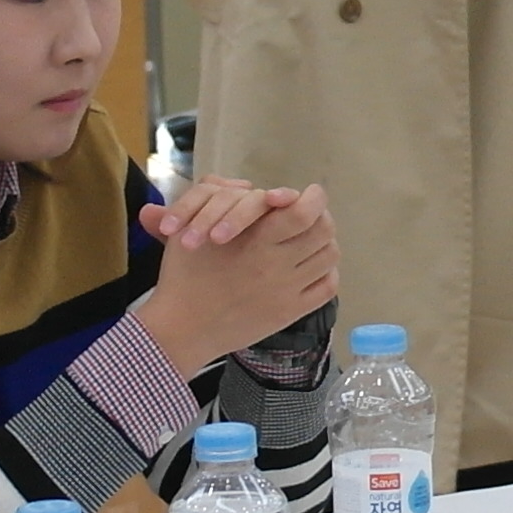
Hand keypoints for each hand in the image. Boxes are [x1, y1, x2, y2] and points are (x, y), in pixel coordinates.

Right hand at [136, 179, 336, 373]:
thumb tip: (246, 185)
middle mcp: (277, 264)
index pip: (303, 212)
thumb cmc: (183, 276)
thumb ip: (218, 200)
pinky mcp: (290, 313)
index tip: (309, 194)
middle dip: (320, 216)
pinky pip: (327, 288)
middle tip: (309, 216)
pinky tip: (310, 268)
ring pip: (329, 256)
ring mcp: (287, 291)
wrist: (183, 328)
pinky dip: (325, 273)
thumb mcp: (191, 228)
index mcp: (255, 240)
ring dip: (322, 243)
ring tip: (308, 240)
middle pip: (323, 230)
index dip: (313, 199)